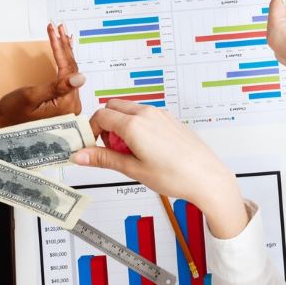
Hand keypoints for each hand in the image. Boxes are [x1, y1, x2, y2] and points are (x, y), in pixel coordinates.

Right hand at [0, 23, 84, 129]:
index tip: (52, 30)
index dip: (60, 47)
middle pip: (71, 68)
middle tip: (57, 26)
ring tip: (61, 32)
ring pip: (70, 71)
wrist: (3, 129)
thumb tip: (81, 77)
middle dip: (64, 45)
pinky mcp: (63, 103)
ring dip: (65, 51)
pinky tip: (65, 51)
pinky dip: (64, 62)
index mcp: (67, 104)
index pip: (68, 69)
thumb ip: (57, 87)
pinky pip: (66, 78)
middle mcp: (72, 105)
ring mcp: (68, 104)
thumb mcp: (31, 97)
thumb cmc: (12, 115)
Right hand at [73, 101, 247, 237]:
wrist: (206, 177)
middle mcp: (147, 114)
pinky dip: (137, 126)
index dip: (91, 130)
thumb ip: (104, 159)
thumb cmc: (175, 176)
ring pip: (130, 110)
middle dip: (105, 125)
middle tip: (111, 149)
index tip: (91, 146)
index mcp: (134, 124)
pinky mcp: (170, 120)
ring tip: (130, 152)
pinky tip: (146, 149)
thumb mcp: (133, 170)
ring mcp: (161, 115)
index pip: (101, 115)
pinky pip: (146, 115)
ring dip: (122, 125)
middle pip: (113, 107)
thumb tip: (79, 155)